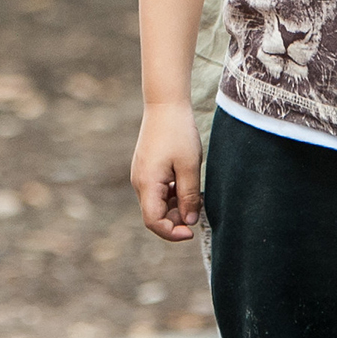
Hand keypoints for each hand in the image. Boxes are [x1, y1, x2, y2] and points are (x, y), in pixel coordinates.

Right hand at [131, 100, 202, 241]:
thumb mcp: (189, 167)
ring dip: (175, 206)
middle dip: (176, 219)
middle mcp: (139, 182)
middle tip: (197, 209)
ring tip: (193, 192)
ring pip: (157, 203)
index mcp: (147, 183)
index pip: (153, 222)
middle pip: (154, 215)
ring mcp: (141, 175)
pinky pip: (157, 191)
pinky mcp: (146, 169)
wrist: (165, 104)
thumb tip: (189, 221)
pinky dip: (171, 194)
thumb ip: (189, 196)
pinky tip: (184, 182)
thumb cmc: (178, 133)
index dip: (172, 232)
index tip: (192, 230)